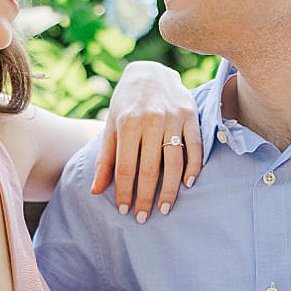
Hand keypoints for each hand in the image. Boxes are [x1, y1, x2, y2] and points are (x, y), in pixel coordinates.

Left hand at [91, 60, 200, 221]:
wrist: (151, 72)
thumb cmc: (127, 102)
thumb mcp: (111, 125)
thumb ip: (105, 158)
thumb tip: (95, 191)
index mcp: (127, 123)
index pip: (126, 167)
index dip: (125, 192)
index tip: (125, 211)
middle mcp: (151, 121)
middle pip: (150, 169)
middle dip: (146, 197)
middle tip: (144, 218)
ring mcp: (173, 118)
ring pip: (174, 162)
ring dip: (170, 190)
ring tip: (165, 209)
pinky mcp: (191, 116)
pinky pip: (195, 147)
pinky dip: (193, 167)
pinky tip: (187, 184)